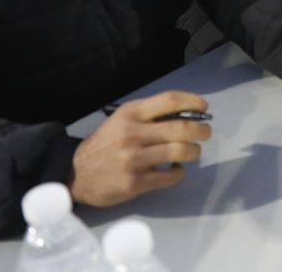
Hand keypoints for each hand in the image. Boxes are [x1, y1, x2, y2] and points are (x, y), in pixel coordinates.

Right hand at [69, 91, 210, 206]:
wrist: (76, 173)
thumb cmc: (106, 143)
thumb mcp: (122, 120)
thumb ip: (150, 115)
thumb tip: (188, 113)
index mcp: (131, 113)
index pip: (169, 100)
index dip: (192, 101)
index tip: (204, 107)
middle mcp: (132, 133)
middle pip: (182, 127)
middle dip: (201, 130)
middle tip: (205, 133)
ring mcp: (134, 159)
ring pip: (181, 151)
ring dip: (194, 151)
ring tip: (192, 152)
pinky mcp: (135, 182)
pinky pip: (171, 176)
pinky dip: (179, 172)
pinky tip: (175, 169)